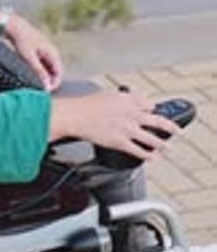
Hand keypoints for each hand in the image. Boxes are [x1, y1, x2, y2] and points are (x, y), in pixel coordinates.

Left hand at [2, 14, 63, 91]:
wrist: (15, 26)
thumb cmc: (23, 41)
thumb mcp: (30, 58)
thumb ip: (39, 72)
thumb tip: (47, 86)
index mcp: (53, 53)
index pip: (59, 73)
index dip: (54, 84)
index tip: (45, 92)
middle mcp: (52, 53)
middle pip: (55, 72)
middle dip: (49, 81)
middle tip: (38, 90)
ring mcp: (46, 52)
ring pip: (48, 69)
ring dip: (43, 77)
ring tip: (34, 83)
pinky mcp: (40, 52)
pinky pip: (43, 65)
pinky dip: (39, 72)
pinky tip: (31, 75)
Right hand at [50, 90, 179, 160]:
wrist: (75, 116)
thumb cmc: (86, 106)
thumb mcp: (108, 94)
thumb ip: (123, 97)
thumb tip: (133, 96)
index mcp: (129, 100)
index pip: (149, 105)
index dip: (152, 109)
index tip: (154, 113)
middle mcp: (132, 114)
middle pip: (158, 121)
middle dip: (170, 127)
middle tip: (177, 131)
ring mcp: (127, 129)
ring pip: (152, 138)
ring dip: (162, 144)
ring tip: (168, 148)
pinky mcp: (120, 142)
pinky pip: (138, 151)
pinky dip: (147, 155)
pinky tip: (152, 158)